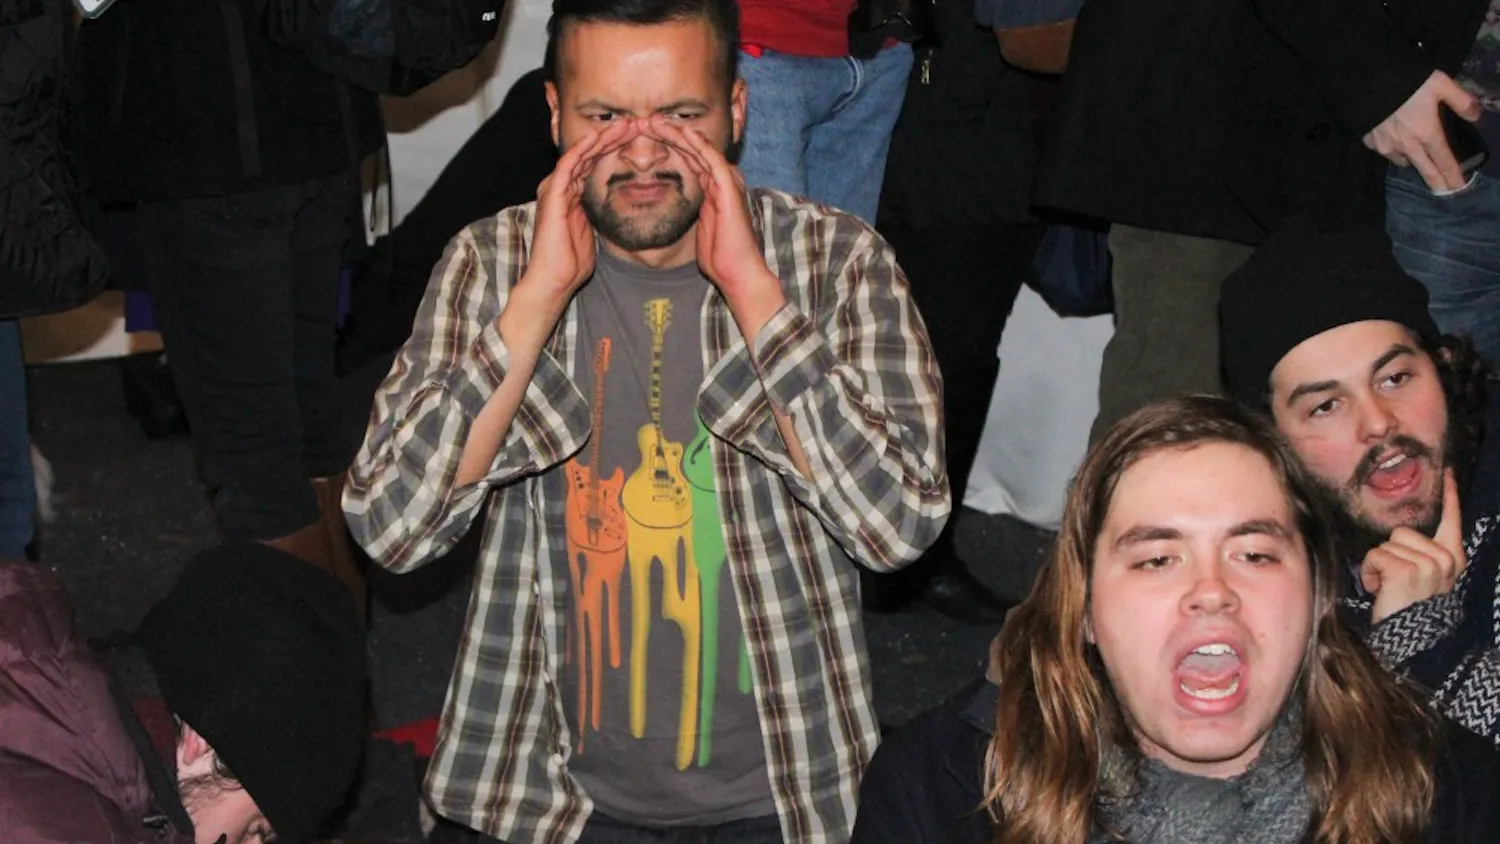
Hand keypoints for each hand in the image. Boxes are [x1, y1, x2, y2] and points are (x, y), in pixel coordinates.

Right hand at [521, 118, 637, 298]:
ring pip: (580, 153)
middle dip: (611, 137)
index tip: (636, 140)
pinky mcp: (552, 194)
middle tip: (634, 123)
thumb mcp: (593, 232)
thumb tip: (617, 208)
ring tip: (625, 125)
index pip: (592, 164)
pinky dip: (584, 149)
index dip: (614, 149)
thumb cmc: (571, 263)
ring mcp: (554, 189)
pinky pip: (569, 164)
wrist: (553, 281)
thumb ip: (599, 215)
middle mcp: (559, 187)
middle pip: (587, 154)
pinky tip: (600, 137)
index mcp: (569, 195)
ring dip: (602, 138)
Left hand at [645, 116, 778, 300]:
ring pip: (700, 148)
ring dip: (677, 133)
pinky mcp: (728, 188)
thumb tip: (673, 207)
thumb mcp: (698, 227)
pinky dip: (697, 144)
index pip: (689, 158)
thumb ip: (692, 211)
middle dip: (669, 133)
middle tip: (645, 121)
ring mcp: (727, 182)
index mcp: (714, 188)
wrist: (738, 272)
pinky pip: (711, 159)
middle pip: (693, 148)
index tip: (645, 137)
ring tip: (655, 121)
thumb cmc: (720, 257)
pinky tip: (681, 132)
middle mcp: (722, 180)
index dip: (668, 145)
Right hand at [1363, 70, 1481, 192]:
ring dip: (1411, 160)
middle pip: (1425, 170)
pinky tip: (1391, 140)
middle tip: (1442, 191)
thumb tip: (1476, 116)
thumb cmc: (1408, 82)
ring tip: (1414, 154)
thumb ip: (1461, 100)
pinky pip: (1383, 150)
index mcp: (1428, 134)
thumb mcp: (1441, 84)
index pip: (1445, 161)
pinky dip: (1390, 148)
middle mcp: (1409, 146)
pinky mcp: (1370, 142)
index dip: (1454, 176)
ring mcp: (1387, 146)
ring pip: (1403, 161)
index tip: (1459, 188)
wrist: (1369, 82)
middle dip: (1436, 182)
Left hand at [1363, 470, 1465, 623]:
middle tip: (1394, 582)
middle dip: (1389, 554)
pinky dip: (1368, 572)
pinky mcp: (1406, 570)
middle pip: (1401, 532)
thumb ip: (1420, 555)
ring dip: (1377, 565)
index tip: (1449, 472)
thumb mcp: (1422, 579)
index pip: (1451, 521)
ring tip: (1387, 588)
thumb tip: (1401, 535)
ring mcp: (1428, 565)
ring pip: (1385, 544)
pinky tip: (1379, 591)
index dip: (1450, 496)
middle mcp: (1444, 560)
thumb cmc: (1407, 610)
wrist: (1408, 643)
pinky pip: (1374, 555)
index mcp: (1452, 559)